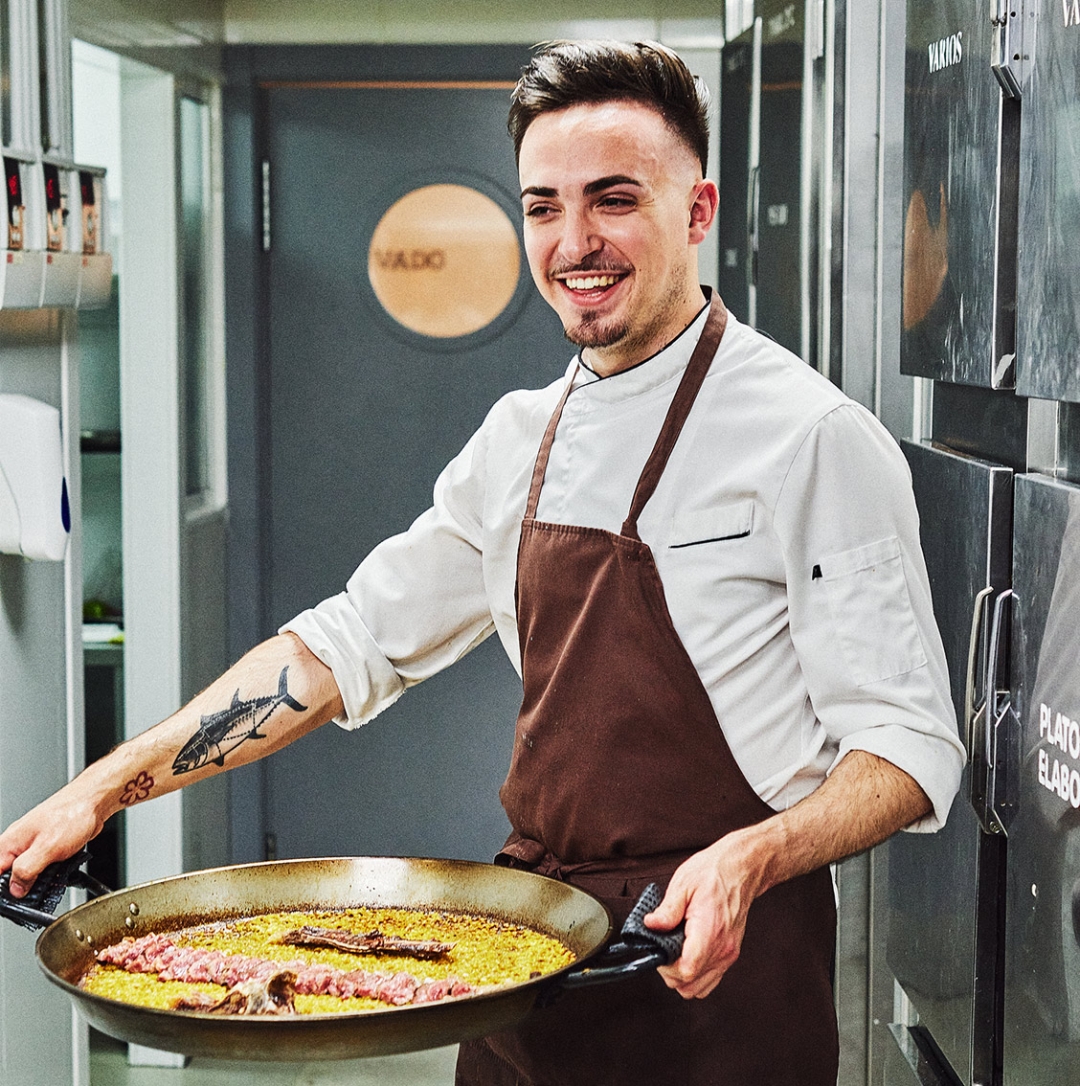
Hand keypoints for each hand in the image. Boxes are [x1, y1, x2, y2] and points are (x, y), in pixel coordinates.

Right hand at [0, 789, 102, 897]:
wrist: (95, 801)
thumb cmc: (72, 814)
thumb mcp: (46, 847)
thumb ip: (26, 870)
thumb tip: (15, 890)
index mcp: (9, 843)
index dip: (4, 891)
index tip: (13, 901)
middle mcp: (18, 844)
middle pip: (10, 877)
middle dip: (23, 888)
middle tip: (37, 891)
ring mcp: (34, 846)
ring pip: (29, 873)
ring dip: (40, 880)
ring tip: (53, 878)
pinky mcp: (49, 848)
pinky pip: (44, 867)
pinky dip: (52, 872)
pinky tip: (61, 871)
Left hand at [643, 835, 762, 999]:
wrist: (741, 869)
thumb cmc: (713, 873)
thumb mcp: (684, 883)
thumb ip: (667, 909)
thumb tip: (650, 926)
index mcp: (709, 931)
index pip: (686, 970)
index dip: (666, 967)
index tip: (658, 950)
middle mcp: (723, 948)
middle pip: (690, 986)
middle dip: (670, 972)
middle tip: (662, 948)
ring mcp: (729, 954)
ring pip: (700, 989)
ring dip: (682, 976)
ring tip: (674, 951)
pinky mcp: (730, 954)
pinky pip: (710, 979)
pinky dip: (696, 974)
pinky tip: (687, 953)